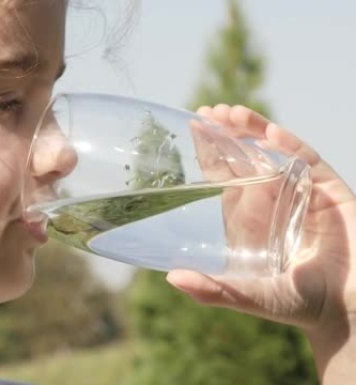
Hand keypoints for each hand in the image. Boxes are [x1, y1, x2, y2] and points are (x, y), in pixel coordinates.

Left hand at [167, 104, 355, 381]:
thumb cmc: (300, 304)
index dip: (211, 152)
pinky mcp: (330, 192)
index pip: (225, 178)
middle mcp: (274, 202)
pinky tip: (273, 133)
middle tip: (210, 112)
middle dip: (228, 134)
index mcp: (250, 221)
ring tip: (233, 114)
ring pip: (275, 154)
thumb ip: (214, 290)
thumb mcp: (252, 296)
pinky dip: (291, 147)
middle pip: (246, 159)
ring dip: (255, 132)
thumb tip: (172, 278)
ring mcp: (302, 194)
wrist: (350, 308)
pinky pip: (308, 163)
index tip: (195, 126)